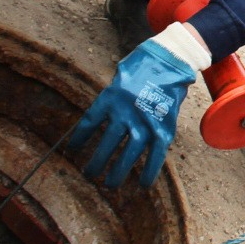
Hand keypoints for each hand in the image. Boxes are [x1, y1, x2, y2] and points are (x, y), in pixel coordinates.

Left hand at [68, 23, 208, 188]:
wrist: (172, 58)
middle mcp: (126, 110)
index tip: (71, 150)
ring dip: (119, 170)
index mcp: (111, 96)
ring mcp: (146, 119)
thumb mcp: (120, 75)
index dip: (80, 138)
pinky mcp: (165, 126)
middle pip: (108, 141)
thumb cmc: (144, 64)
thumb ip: (112, 95)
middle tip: (89, 174)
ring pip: (130, 151)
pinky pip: (156, 152)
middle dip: (97, 161)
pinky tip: (143, 184)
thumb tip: (104, 114)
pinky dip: (151, 170)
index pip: (90, 121)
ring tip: (110, 184)